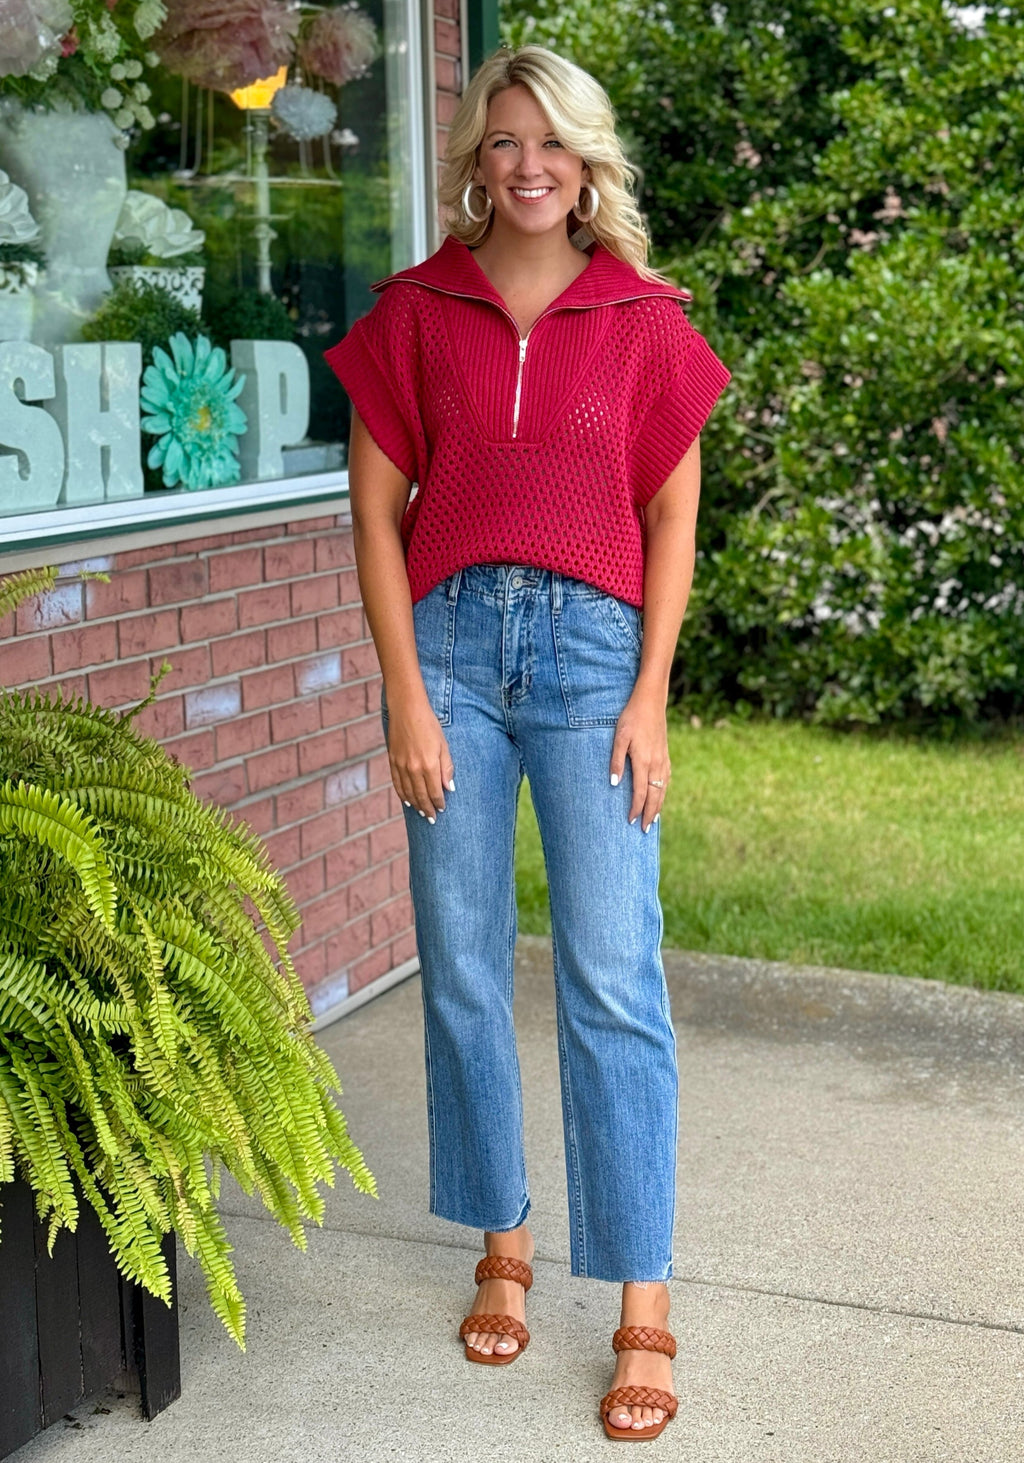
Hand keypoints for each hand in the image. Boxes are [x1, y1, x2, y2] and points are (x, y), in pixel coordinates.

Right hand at [386, 692, 454, 822]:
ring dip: (415, 804)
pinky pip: (397, 783)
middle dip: (427, 809)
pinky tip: (406, 801)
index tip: (442, 810)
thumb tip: (450, 788)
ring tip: (421, 813)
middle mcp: (413, 768)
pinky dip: (402, 794)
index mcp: (429, 764)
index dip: (438, 802)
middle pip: (420, 795)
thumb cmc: (429, 725)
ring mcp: (401, 765)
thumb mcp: (443, 745)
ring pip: (408, 792)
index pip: (435, 791)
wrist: (406, 709)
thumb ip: (446, 768)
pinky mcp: (392, 761)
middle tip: (432, 819)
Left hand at [610, 686, 669, 832]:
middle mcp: (656, 764)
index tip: (630, 821)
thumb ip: (616, 761)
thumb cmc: (631, 718)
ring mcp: (663, 759)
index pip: (640, 792)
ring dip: (658, 806)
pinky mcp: (666, 754)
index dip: (635, 808)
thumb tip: (613, 784)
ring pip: (663, 789)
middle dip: (649, 814)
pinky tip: (661, 795)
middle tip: (644, 830)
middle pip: (654, 796)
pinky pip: (666, 779)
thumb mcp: (618, 737)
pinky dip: (664, 792)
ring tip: (653, 820)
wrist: (651, 701)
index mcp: (644, 761)